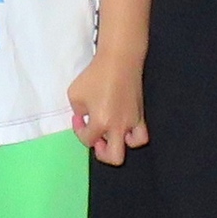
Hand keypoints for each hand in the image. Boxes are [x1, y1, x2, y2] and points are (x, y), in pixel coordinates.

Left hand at [67, 49, 148, 165]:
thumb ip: (78, 111)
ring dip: (119, 144)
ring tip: (111, 132)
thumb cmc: (95, 75)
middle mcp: (119, 127)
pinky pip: (141, 134)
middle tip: (96, 137)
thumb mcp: (75, 93)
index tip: (78, 117)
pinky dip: (133, 136)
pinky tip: (124, 126)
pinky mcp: (141, 114)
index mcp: (101, 122)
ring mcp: (132, 122)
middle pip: (114, 157)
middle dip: (102, 152)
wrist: (119, 59)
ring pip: (132, 146)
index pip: (88, 139)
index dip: (79, 130)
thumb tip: (86, 117)